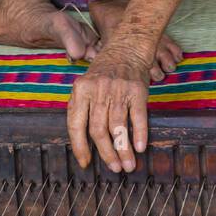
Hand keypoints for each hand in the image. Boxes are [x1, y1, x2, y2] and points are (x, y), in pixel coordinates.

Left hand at [67, 44, 151, 173]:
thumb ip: (82, 108)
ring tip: (128, 165)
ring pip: (118, 127)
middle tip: (113, 168)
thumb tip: (83, 143)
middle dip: (105, 153)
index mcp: (80, 91)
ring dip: (123, 150)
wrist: (127, 47)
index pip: (76, 125)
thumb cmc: (105, 71)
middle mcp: (98, 91)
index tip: (85, 163)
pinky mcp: (137, 90)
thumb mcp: (86, 85)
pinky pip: (138, 117)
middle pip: (98, 130)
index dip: (79, 147)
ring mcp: (118, 90)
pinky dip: (139, 134)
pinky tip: (139, 148)